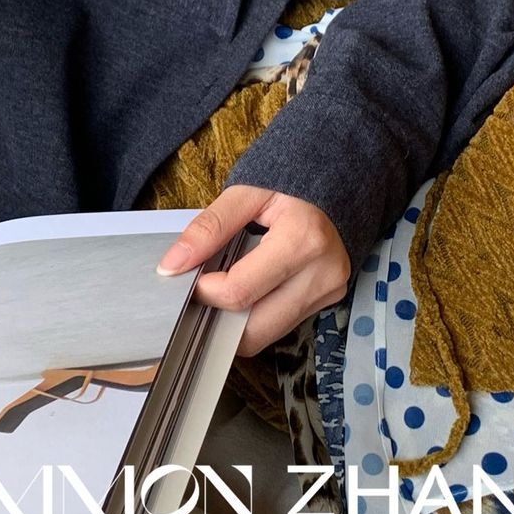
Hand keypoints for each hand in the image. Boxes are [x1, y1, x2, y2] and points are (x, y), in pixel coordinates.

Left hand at [157, 184, 349, 356]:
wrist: (342, 178)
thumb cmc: (293, 180)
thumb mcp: (246, 192)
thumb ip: (209, 228)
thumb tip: (172, 266)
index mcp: (303, 241)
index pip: (239, 292)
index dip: (205, 290)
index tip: (193, 274)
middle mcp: (322, 274)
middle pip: (254, 329)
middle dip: (219, 316)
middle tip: (205, 288)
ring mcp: (330, 291)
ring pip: (266, 335)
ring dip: (237, 321)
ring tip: (228, 285)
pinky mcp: (330, 299)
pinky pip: (281, 325)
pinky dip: (257, 314)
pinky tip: (252, 287)